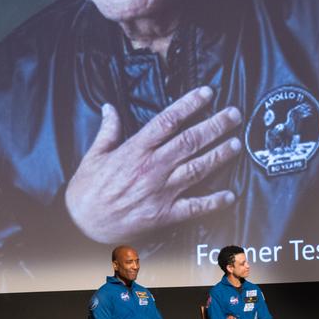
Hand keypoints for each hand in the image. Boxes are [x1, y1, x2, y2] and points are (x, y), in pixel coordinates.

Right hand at [65, 89, 242, 242]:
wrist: (82, 225)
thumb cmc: (87, 190)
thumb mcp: (94, 155)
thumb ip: (108, 130)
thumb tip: (109, 106)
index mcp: (135, 150)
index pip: (168, 121)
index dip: (189, 105)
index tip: (207, 93)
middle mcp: (152, 168)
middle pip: (189, 141)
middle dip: (215, 126)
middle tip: (234, 114)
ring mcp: (160, 191)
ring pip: (196, 169)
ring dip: (219, 155)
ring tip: (237, 143)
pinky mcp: (165, 214)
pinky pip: (194, 207)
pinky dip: (214, 201)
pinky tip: (230, 195)